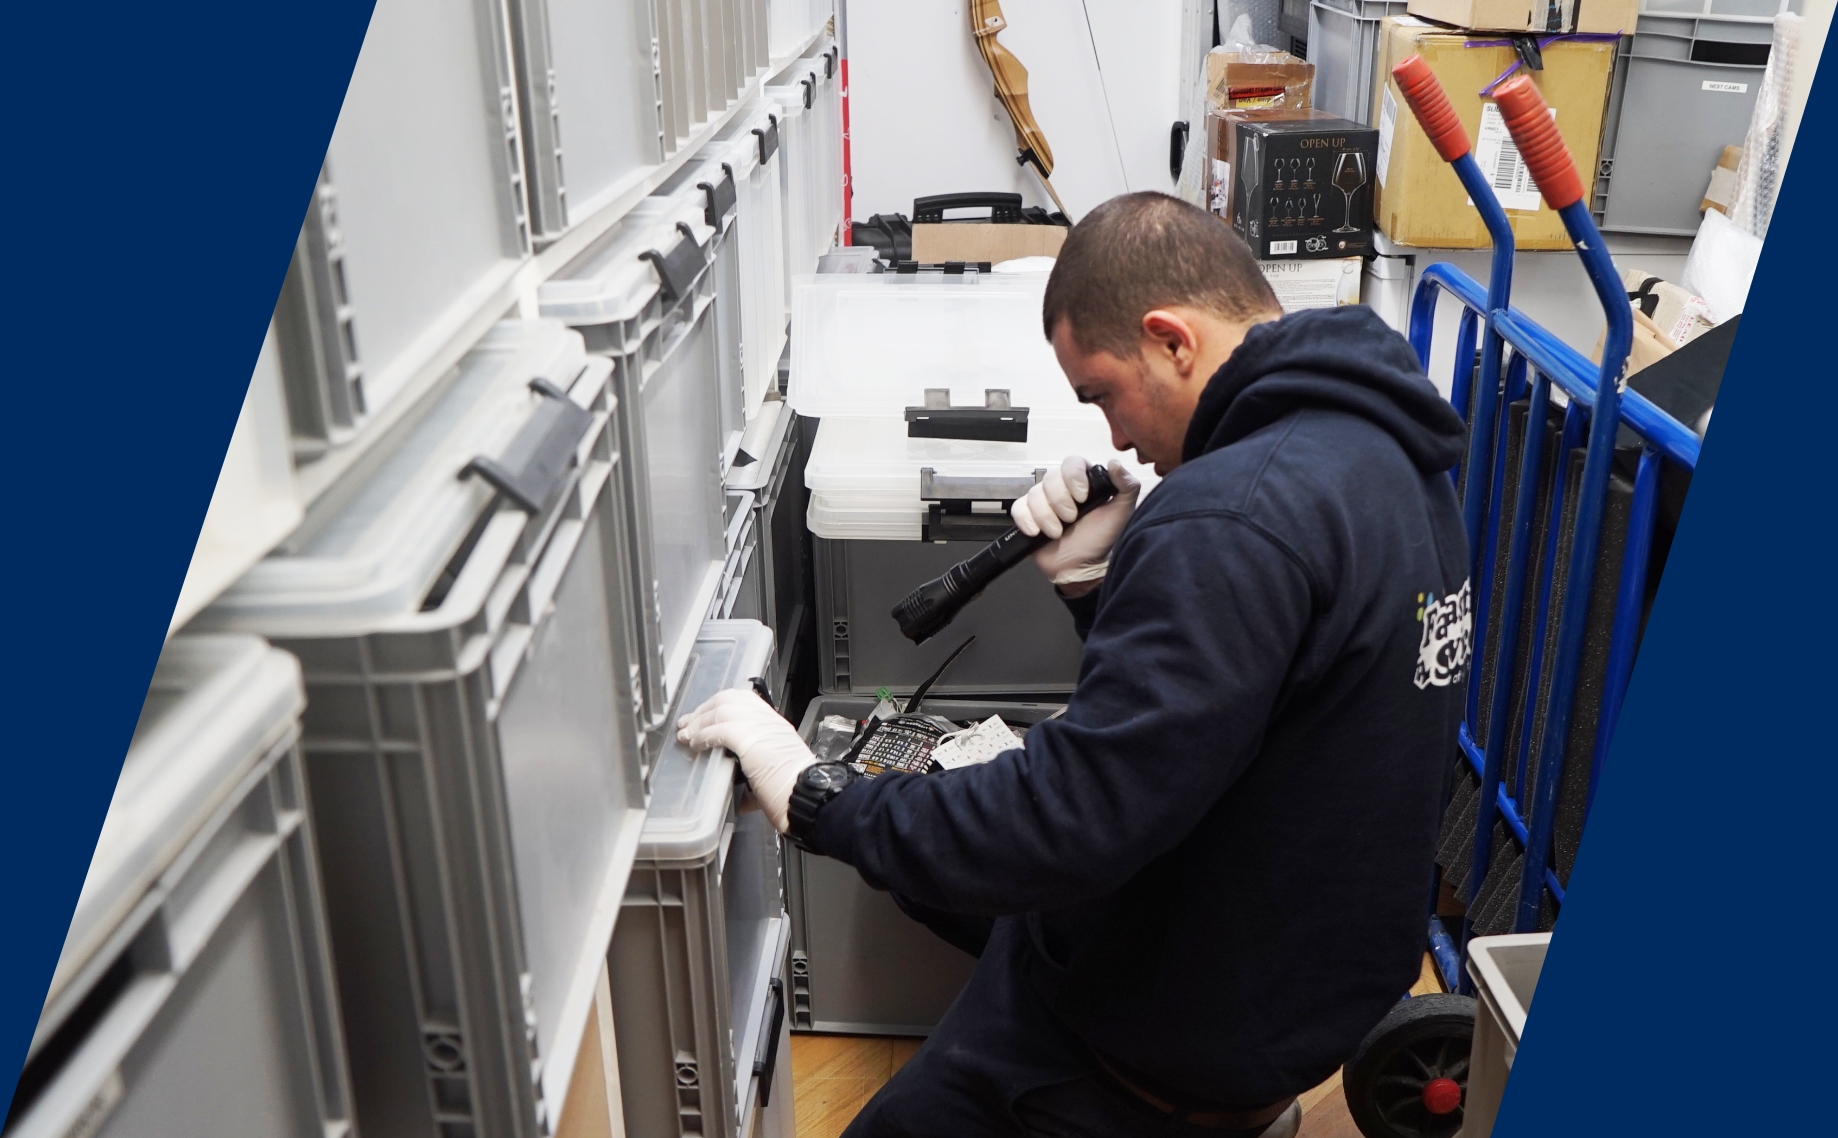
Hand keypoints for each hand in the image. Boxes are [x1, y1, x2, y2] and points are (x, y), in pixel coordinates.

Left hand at [677, 689, 814, 832]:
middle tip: (687, 724)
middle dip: (704, 710)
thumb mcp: (772, 775)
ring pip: (722, 709)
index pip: (744, 700)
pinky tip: (696, 744)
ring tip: (686, 734)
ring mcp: (760, 726)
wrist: (806, 795)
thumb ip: (750, 775)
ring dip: (700, 721)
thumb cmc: (793, 792)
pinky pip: (720, 728)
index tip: (705, 717)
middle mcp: (768, 720)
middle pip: (729, 699)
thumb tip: (732, 789)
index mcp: (775, 725)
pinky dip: (704, 735)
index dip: (720, 706)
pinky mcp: (750, 738)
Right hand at [1009, 456, 1141, 589]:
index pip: (1072, 463)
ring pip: (1034, 494)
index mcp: (1082, 481)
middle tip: (1071, 519)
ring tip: (1058, 532)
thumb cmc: (1100, 538)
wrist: (1082, 565)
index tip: (1082, 497)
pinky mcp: (1028, 515)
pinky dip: (1027, 521)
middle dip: (1060, 501)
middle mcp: (1061, 487)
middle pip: (1050, 478)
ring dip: (1046, 516)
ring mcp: (1042, 501)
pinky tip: (1037, 532)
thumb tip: (1115, 463)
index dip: (1074, 477)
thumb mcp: (1121, 511)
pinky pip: (1019, 509)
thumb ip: (1127, 485)